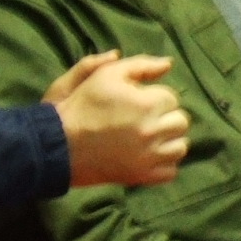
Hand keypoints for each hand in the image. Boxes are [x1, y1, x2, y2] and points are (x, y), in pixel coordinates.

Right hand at [52, 55, 189, 186]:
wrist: (60, 143)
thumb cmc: (83, 104)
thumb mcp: (107, 74)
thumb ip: (141, 65)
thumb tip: (168, 64)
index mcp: (148, 104)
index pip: (172, 98)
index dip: (156, 97)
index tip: (139, 101)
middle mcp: (153, 131)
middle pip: (181, 122)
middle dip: (166, 118)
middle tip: (145, 119)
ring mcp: (149, 157)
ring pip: (180, 147)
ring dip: (169, 141)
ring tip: (149, 137)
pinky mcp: (142, 176)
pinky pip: (170, 172)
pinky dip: (163, 164)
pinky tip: (148, 156)